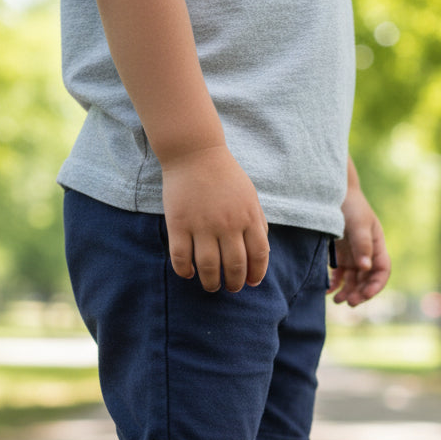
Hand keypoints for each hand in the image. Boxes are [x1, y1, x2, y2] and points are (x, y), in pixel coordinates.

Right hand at [161, 145, 268, 291]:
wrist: (195, 152)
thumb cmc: (226, 177)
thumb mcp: (251, 198)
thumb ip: (258, 224)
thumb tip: (261, 257)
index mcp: (248, 217)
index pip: (258, 256)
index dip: (256, 274)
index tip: (251, 283)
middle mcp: (227, 224)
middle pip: (234, 267)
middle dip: (234, 284)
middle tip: (230, 287)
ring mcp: (202, 224)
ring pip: (208, 267)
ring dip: (211, 283)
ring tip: (211, 286)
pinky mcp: (179, 223)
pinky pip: (181, 257)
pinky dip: (185, 270)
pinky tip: (189, 273)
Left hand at [329, 184, 389, 306]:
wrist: (332, 192)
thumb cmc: (350, 205)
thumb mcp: (358, 224)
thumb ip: (362, 245)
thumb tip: (365, 268)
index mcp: (377, 246)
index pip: (382, 271)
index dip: (376, 285)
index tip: (365, 295)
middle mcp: (367, 254)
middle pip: (367, 280)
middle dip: (360, 293)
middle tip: (349, 302)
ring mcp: (353, 255)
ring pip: (353, 280)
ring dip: (348, 292)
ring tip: (337, 301)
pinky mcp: (339, 255)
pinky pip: (339, 275)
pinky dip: (335, 284)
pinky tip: (327, 291)